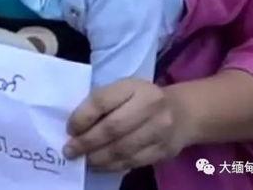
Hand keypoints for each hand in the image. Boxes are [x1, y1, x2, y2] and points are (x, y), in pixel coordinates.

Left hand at [64, 79, 192, 172]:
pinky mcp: (162, 151)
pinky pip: (132, 162)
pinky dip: (112, 166)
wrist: (183, 112)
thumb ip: (104, 101)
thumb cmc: (143, 98)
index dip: (82, 117)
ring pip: (122, 149)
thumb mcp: (125, 89)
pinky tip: (100, 165)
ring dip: (98, 158)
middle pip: (112, 128)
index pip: (102, 100)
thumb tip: (76, 125)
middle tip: (70, 150)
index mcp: (134, 86)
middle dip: (87, 142)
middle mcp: (150, 106)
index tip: (69, 128)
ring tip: (83, 159)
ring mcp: (159, 130)